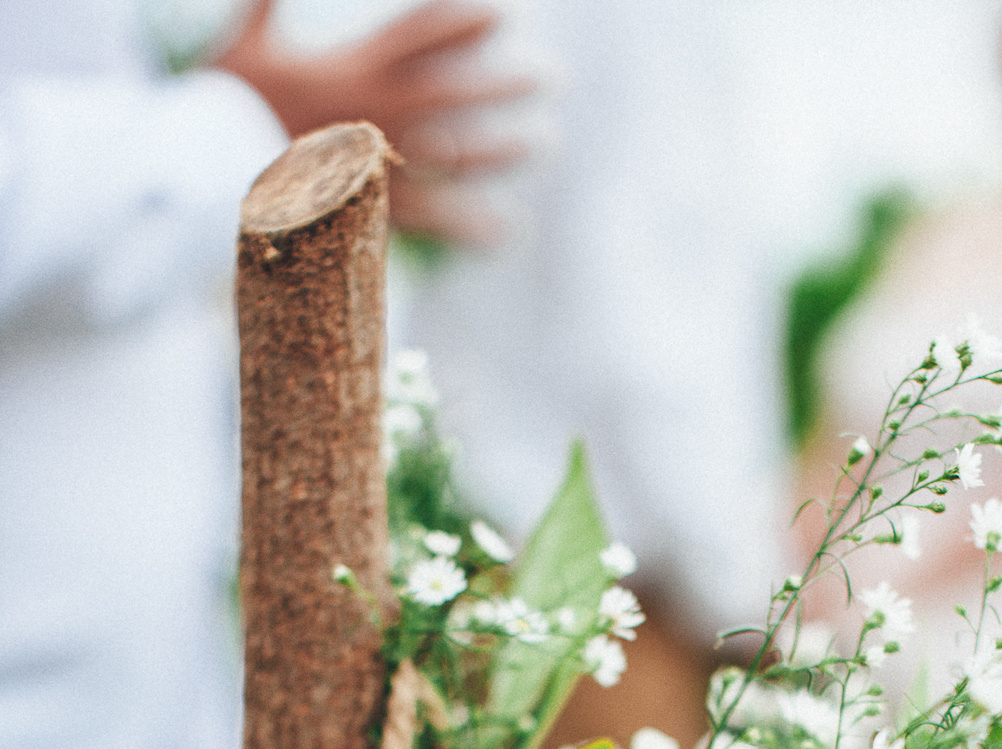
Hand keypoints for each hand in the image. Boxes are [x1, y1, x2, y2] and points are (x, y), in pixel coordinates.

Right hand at [211, 0, 540, 238]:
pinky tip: (506, 231)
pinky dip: (469, 229)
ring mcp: (376, 164)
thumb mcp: (245, 39)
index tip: (506, 12)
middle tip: (553, 78)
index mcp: (350, 69)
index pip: (419, 33)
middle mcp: (373, 115)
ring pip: (453, 155)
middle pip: (454, 93)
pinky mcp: (370, 211)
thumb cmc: (225, 104)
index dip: (464, 19)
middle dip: (505, 82)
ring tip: (545, 143)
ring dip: (504, 149)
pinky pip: (429, 222)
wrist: (206, 176)